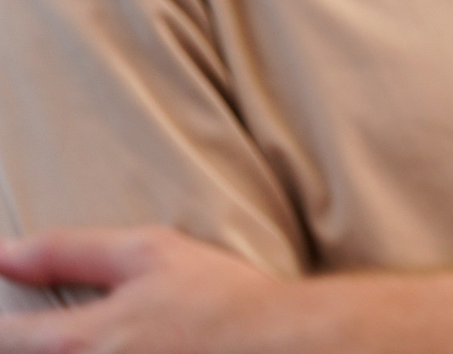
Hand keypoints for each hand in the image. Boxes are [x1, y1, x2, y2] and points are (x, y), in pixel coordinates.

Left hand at [0, 226, 284, 352]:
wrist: (282, 345)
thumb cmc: (220, 298)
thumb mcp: (149, 252)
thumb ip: (67, 251)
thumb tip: (5, 254)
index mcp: (77, 343)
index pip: (3, 338)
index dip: (3, 324)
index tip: (17, 319)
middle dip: (38, 342)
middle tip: (84, 329)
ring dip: (72, 351)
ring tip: (112, 337)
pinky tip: (140, 347)